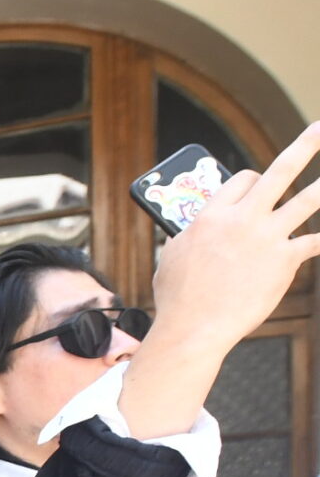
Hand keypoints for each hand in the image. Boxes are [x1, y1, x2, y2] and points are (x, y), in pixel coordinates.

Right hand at [126, 119, 319, 436]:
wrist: (193, 329)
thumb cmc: (177, 298)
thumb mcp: (171, 259)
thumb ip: (186, 237)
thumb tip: (189, 230)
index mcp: (211, 215)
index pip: (240, 179)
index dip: (249, 180)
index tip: (254, 184)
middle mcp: (242, 219)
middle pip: (280, 172)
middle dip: (305, 146)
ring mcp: (266, 238)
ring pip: (307, 201)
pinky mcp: (284, 260)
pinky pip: (314, 242)